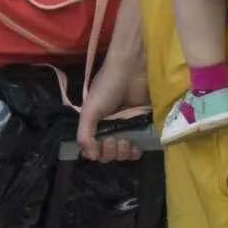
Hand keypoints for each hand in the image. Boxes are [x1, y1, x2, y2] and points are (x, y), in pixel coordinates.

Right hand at [75, 45, 150, 162]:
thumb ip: (85, 134)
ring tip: (125, 142)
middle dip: (110, 152)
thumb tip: (91, 157)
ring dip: (122, 153)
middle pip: (108, 154)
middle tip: (113, 140)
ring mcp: (127, 128)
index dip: (96, 152)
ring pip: (123, 154)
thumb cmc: (107, 87)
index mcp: (95, 124)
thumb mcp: (89, 110)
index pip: (93, 149)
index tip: (99, 146)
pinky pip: (138, 148)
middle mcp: (110, 128)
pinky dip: (135, 152)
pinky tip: (135, 148)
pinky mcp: (143, 126)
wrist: (131, 71)